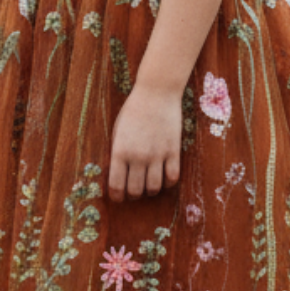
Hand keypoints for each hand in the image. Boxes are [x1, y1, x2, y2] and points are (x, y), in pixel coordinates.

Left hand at [108, 81, 181, 202]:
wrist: (156, 92)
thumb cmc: (133, 110)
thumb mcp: (118, 131)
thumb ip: (118, 153)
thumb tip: (118, 175)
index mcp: (119, 151)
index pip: (116, 186)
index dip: (117, 196)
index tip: (119, 197)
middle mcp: (138, 156)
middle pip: (136, 191)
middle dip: (134, 195)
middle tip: (135, 191)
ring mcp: (157, 155)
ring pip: (154, 188)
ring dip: (151, 190)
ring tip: (149, 184)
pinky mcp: (173, 151)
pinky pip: (172, 177)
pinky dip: (168, 182)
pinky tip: (165, 177)